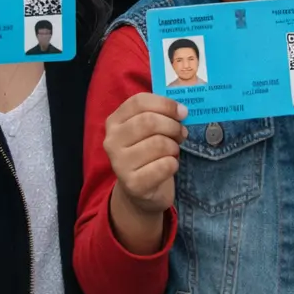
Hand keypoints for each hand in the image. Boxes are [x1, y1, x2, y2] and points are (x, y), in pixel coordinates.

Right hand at [103, 92, 187, 253]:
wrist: (139, 191)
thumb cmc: (147, 153)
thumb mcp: (148, 130)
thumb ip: (159, 114)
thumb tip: (181, 109)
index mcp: (114, 121)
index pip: (139, 102)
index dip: (165, 104)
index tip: (182, 112)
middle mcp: (111, 141)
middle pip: (149, 121)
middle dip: (173, 126)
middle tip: (181, 134)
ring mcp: (119, 164)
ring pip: (159, 144)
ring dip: (174, 147)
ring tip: (173, 151)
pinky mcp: (132, 184)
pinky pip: (164, 166)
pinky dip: (174, 164)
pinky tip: (169, 166)